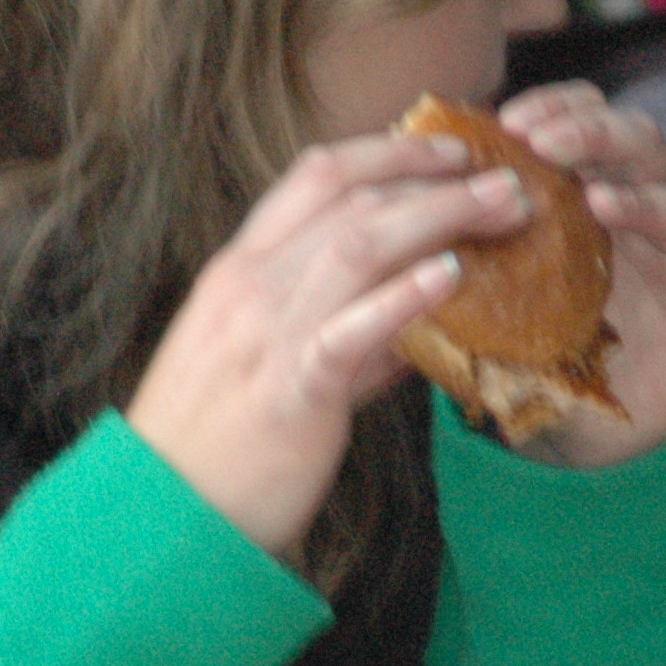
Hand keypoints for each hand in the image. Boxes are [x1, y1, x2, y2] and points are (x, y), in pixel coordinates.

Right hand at [126, 130, 530, 558]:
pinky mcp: (288, 391)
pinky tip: (449, 277)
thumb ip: (346, 334)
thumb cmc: (219, 445)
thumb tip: (420, 315)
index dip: (389, 151)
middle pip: (351, 200)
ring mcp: (265, 335)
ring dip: (438, 217)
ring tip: (500, 210)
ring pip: (357, 245)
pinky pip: (349, 331)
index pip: (316, 176)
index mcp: (240, 269)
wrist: (162, 517)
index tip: (449, 149)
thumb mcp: (269, 364)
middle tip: (504, 178)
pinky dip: (402, 296)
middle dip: (435, 178)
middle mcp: (248, 286)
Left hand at [498, 81, 665, 469]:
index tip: (505, 120)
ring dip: (640, 195)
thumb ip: (466, 240)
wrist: (600, 414)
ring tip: (600, 202)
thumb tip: (390, 205)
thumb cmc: (548, 334)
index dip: (550, 107)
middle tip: (539, 142)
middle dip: (588, 133)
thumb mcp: (498, 280)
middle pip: (632, 142)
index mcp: (589, 186)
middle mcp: (643, 202)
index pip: (579, 120)